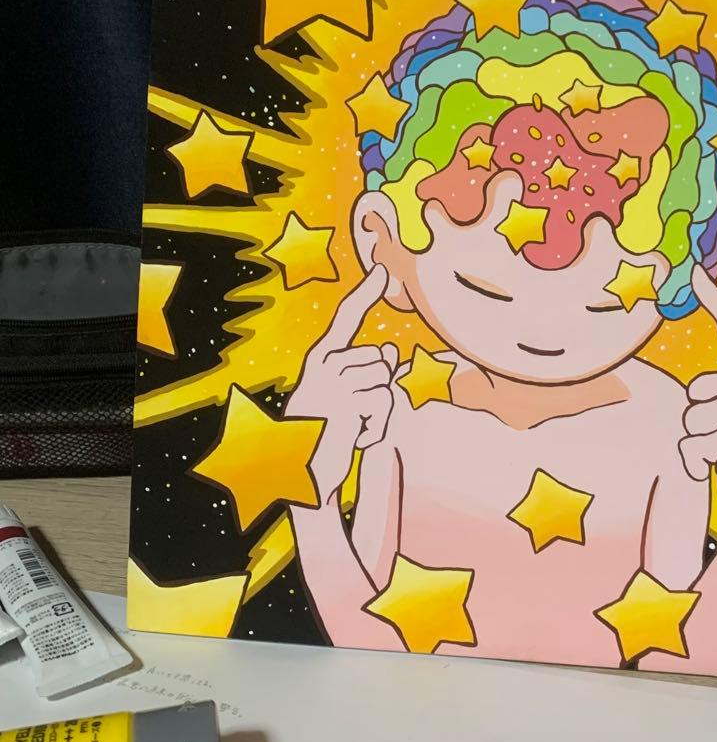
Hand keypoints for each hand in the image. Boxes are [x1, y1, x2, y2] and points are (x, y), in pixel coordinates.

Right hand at [286, 265, 398, 499]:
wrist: (298, 475)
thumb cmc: (323, 434)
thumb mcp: (346, 398)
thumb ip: (367, 373)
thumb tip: (393, 353)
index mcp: (321, 358)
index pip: (347, 317)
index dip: (365, 292)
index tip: (381, 266)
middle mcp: (323, 363)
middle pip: (383, 360)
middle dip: (380, 389)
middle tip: (353, 416)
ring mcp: (332, 381)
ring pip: (386, 381)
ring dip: (379, 411)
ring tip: (351, 428)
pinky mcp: (343, 401)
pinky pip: (385, 403)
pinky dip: (378, 426)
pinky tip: (354, 438)